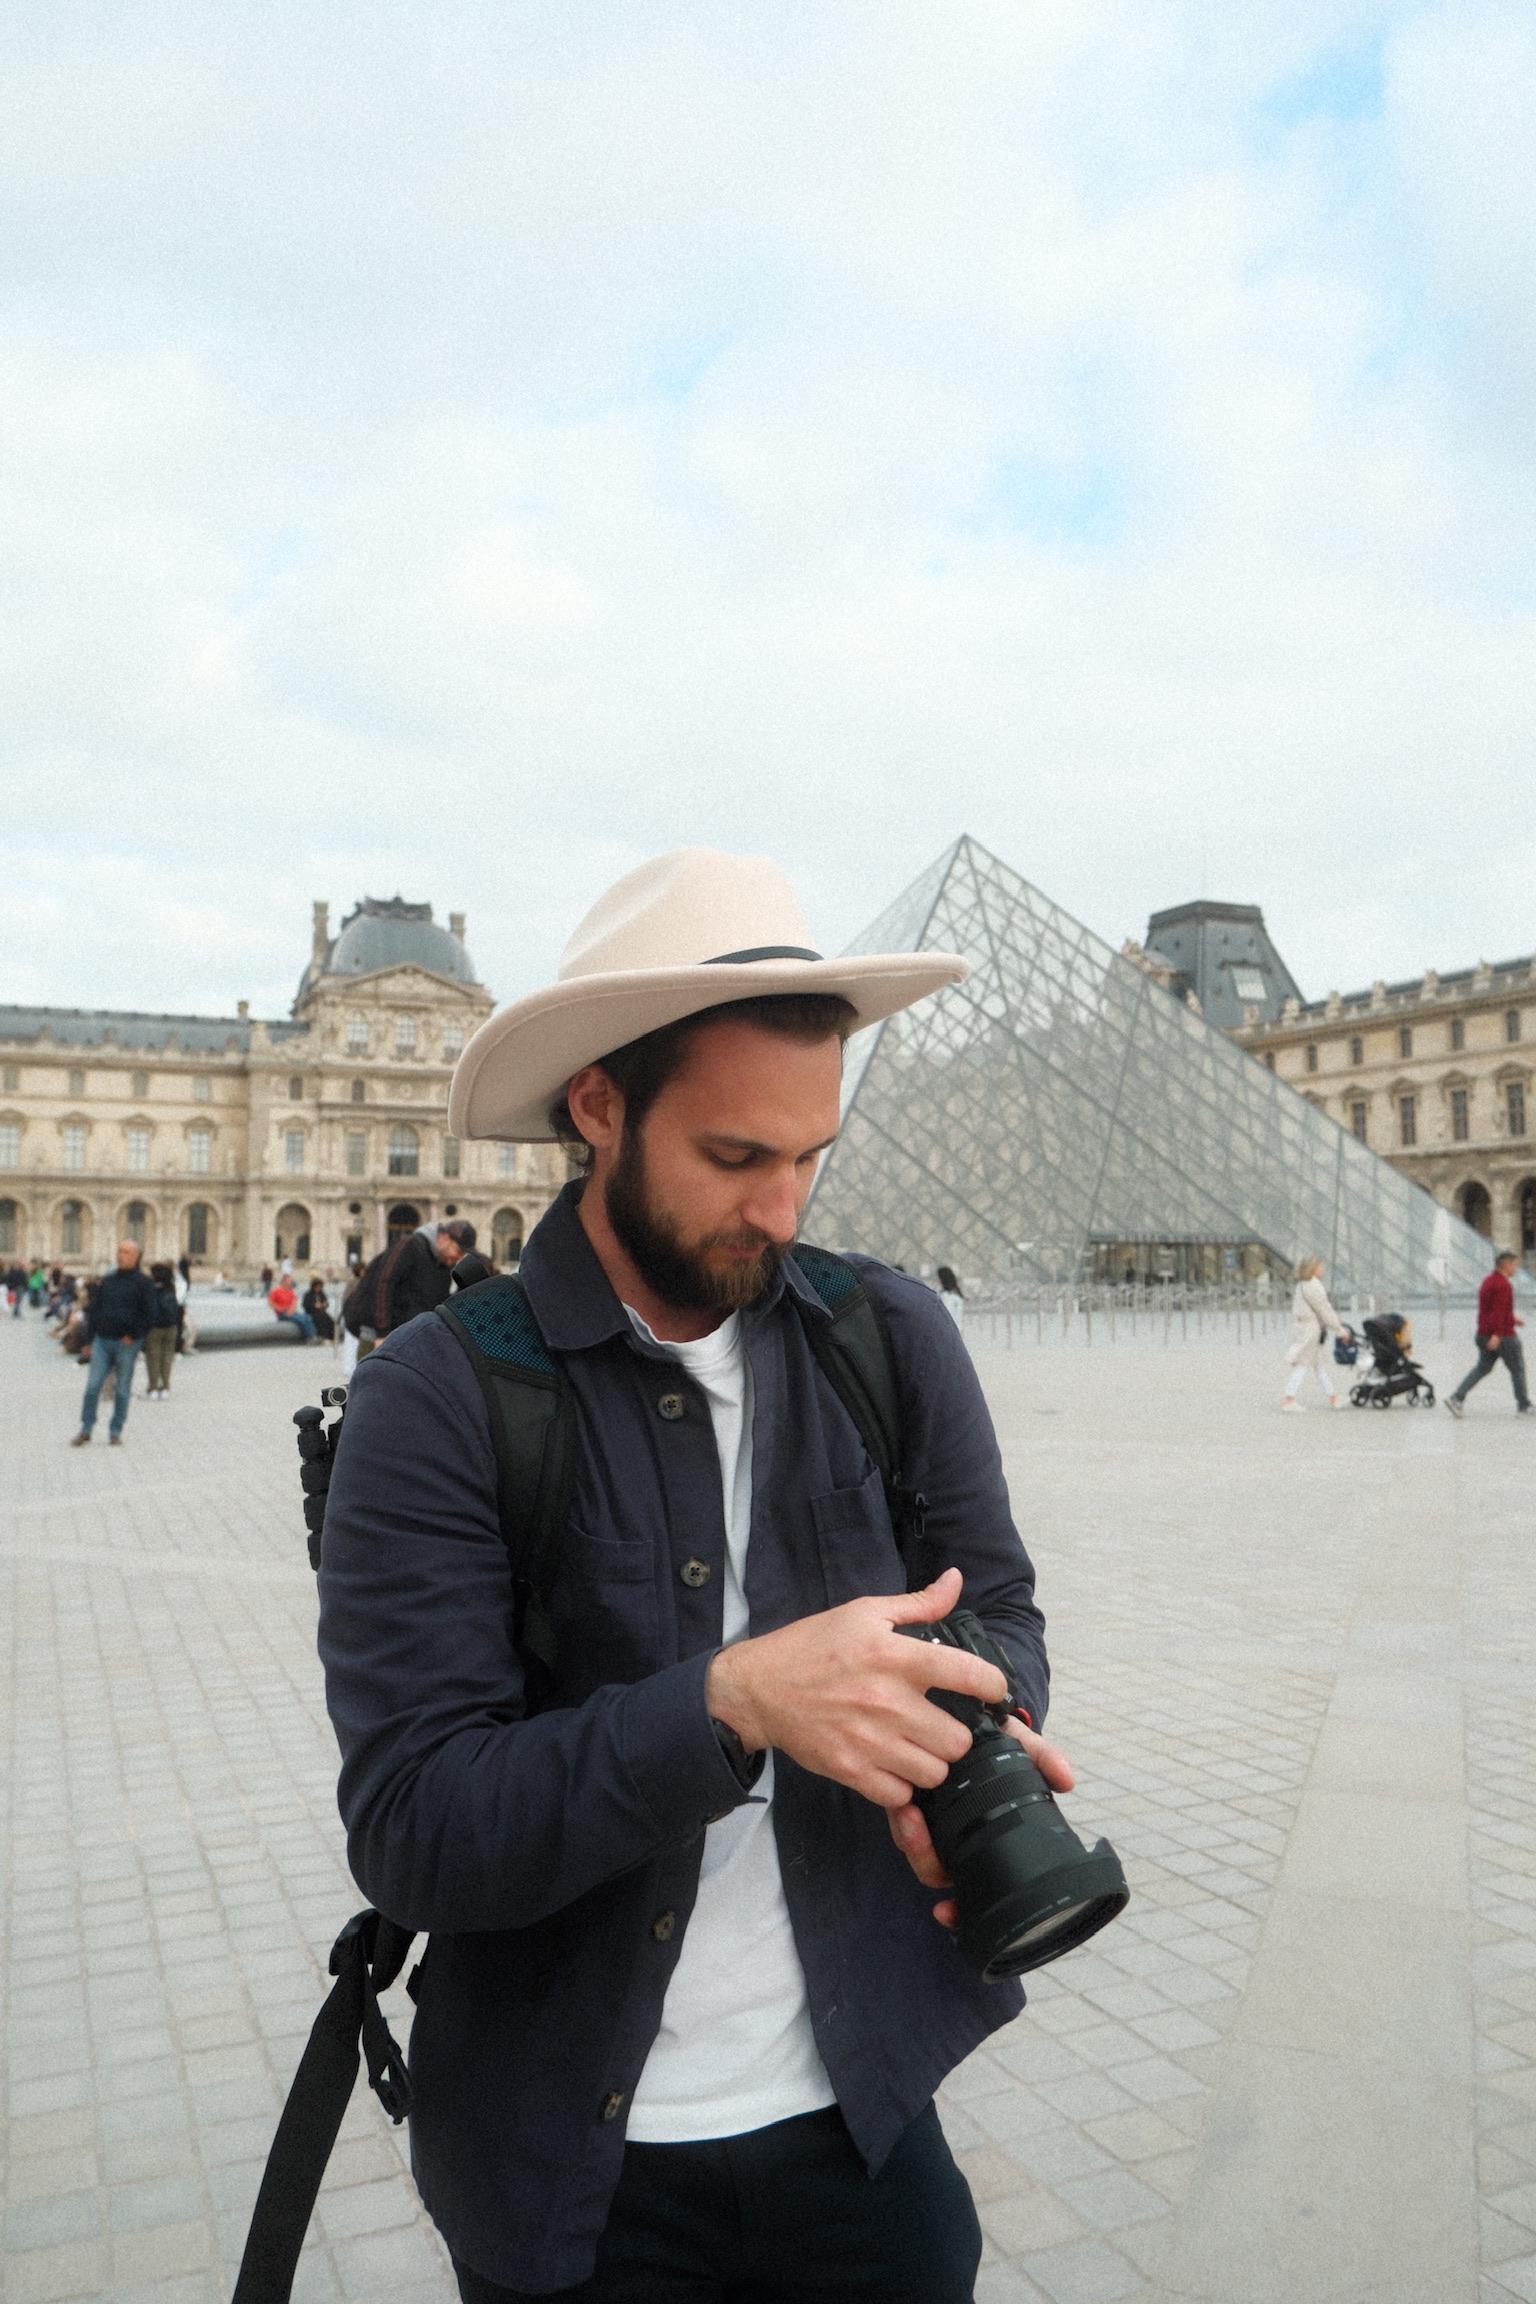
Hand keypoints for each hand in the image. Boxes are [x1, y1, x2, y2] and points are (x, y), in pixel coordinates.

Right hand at [706, 1567, 1013, 1807]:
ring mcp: (869, 1741)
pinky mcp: (850, 1770)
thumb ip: (918, 1603)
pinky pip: (900, 1794)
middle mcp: (887, 1701)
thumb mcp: (865, 1613)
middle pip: (959, 1740)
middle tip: (942, 1724)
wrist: (758, 1687)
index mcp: (895, 1656)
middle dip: (957, 1733)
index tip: (991, 1690)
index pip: (968, 1675)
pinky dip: (901, 1785)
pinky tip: (893, 1765)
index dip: (993, 1686)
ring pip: (934, 1773)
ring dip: (931, 1762)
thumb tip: (956, 1581)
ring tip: (919, 1747)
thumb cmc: (812, 1646)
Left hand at [889, 1717, 1075, 1927]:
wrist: (963, 1702)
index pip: (967, 1885)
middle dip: (924, 1861)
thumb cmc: (995, 1733)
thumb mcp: (1019, 1744)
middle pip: (933, 1870)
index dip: (957, 1910)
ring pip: (911, 1846)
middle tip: (920, 1836)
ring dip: (908, 1839)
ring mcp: (927, 1814)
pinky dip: (897, 1817)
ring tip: (908, 1815)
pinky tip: (900, 1803)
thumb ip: (1042, 1758)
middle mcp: (952, 1832)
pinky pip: (895, 1817)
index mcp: (980, 1835)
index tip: (945, 1914)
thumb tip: (1067, 1779)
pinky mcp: (901, 1792)